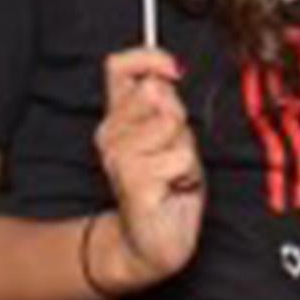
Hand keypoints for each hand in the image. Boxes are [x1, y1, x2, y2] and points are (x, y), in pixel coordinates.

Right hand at [95, 47, 204, 291]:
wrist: (153, 243)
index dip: (148, 57)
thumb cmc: (167, 189)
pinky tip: (175, 188)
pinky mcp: (134, 181)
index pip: (119, 67)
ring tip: (175, 172)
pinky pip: (181, 158)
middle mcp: (110, 134)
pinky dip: (188, 173)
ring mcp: (119, 158)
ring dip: (186, 148)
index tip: (172, 68)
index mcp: (118, 118)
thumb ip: (165, 105)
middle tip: (175, 150)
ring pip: (172, 125)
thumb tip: (163, 77)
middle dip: (180, 119)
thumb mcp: (172, 137)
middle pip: (157, 94)